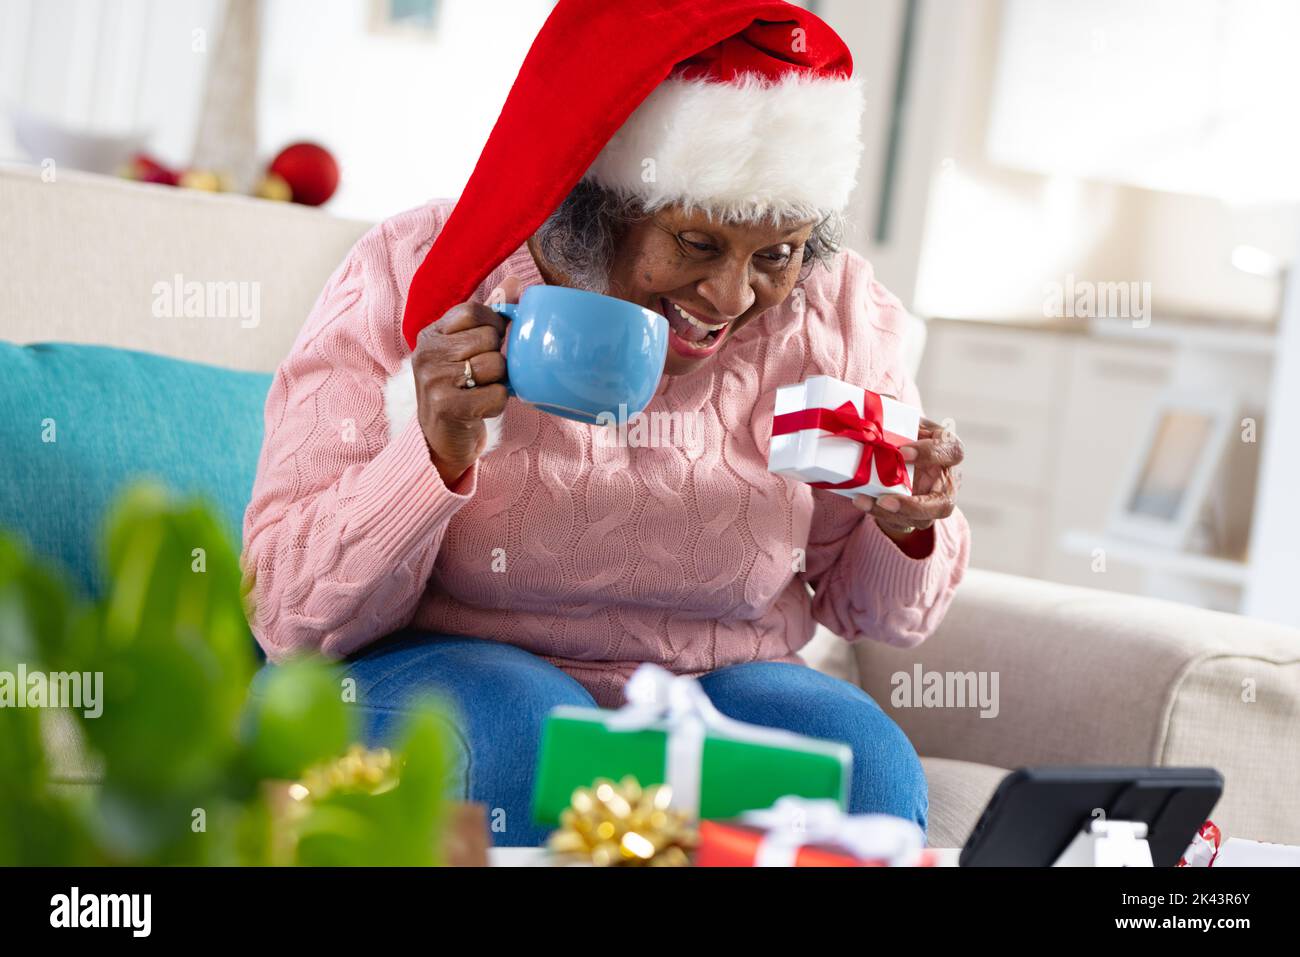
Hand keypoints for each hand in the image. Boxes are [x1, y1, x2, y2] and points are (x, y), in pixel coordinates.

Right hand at [412, 276, 521, 486]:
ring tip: (482, 390)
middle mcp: (426, 353)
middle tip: (484, 375)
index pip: (473, 311)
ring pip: (495, 365)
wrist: (440, 440)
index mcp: (431, 334)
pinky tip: (481, 407)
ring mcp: (433, 379)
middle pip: (488, 338)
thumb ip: (489, 315)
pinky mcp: (446, 405)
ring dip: (499, 382)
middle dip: (498, 358)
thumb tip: (515, 281)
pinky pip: (496, 395)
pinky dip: (497, 403)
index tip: (490, 343)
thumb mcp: (467, 349)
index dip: (493, 325)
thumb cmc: (460, 389)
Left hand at [853, 416, 962, 542]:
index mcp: (945, 449)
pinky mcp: (914, 516)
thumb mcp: (900, 419)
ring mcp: (931, 502)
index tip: (902, 452)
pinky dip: (879, 514)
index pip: (952, 451)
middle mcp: (944, 480)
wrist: (898, 457)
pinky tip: (861, 501)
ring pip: (922, 519)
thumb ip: (890, 408)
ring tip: (864, 502)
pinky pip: (902, 522)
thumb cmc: (903, 434)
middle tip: (885, 500)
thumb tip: (879, 399)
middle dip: (915, 505)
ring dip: (892, 514)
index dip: (931, 453)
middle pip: (945, 502)